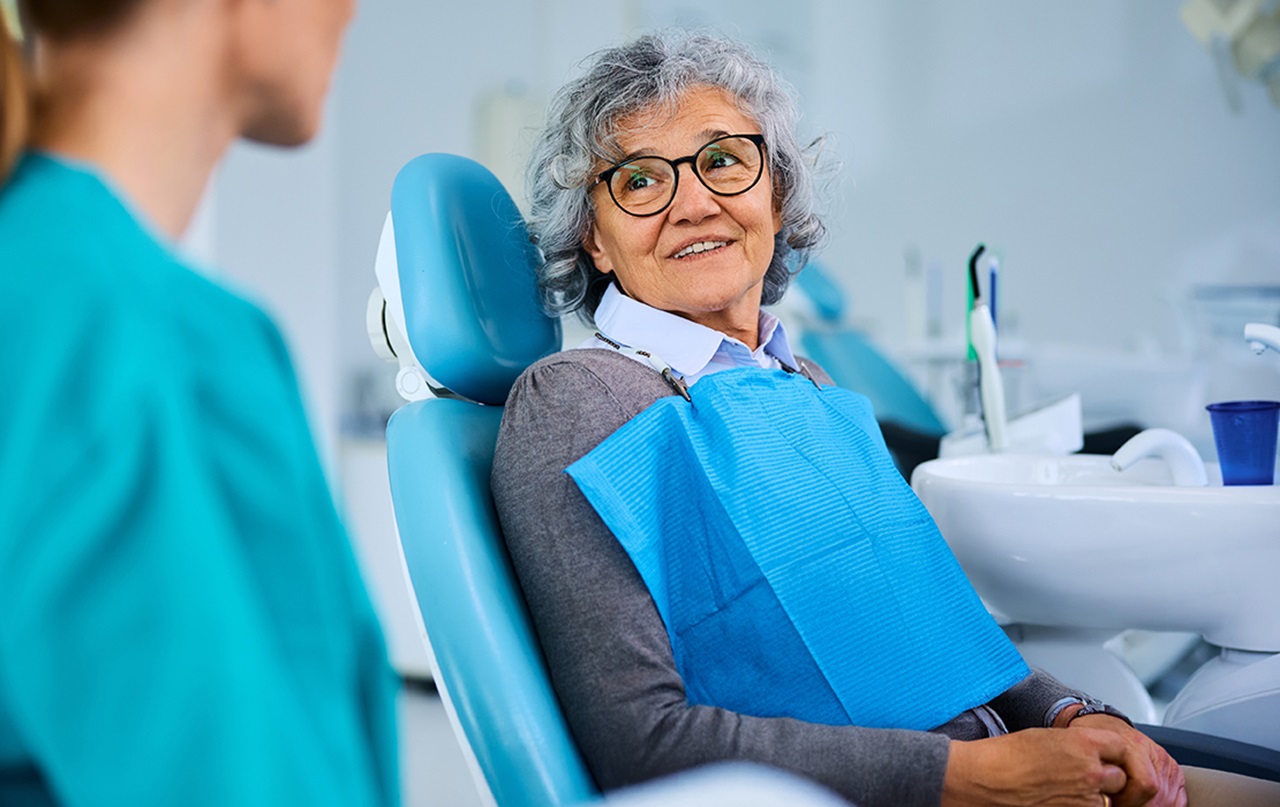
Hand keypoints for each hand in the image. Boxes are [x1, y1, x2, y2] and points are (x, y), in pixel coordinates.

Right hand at [942, 727, 1129, 806]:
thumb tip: (1095, 755)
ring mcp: (1086, 798)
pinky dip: (1084, 805)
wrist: (987, 779)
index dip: (1114, 753)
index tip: (1107, 756)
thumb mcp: (1048, 737)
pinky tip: (1062, 799)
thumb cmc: (1008, 755)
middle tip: (1084, 776)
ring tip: (1069, 789)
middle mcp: (1091, 770)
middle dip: (1108, 777)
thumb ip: (1079, 745)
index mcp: (1084, 743)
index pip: (1122, 746)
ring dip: (1098, 796)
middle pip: (1121, 776)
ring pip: (1110, 800)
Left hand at [1068, 714, 1185, 806]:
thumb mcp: (1090, 749)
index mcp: (1134, 746)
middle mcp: (1155, 752)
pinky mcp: (1173, 770)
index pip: (1146, 784)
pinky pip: (1179, 797)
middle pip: (1159, 794)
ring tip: (1132, 802)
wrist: (1104, 724)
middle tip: (1122, 804)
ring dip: (1152, 806)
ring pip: (1169, 798)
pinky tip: (1149, 803)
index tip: (1114, 802)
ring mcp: (1166, 761)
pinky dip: (1166, 805)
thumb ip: (1101, 770)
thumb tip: (1103, 794)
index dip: (1130, 801)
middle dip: (1140, 805)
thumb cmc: (1094, 738)